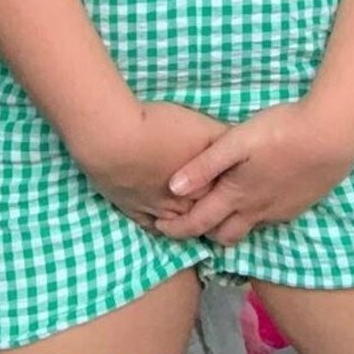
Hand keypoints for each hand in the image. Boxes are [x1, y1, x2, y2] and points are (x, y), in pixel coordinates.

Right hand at [79, 100, 230, 232]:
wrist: (113, 139)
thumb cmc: (159, 128)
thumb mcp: (201, 125)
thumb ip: (221, 137)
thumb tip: (238, 144)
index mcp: (205, 185)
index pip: (228, 194)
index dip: (234, 189)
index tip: (240, 185)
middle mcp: (186, 205)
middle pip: (207, 213)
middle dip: (216, 208)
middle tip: (222, 201)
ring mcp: (159, 211)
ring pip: (183, 225)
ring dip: (192, 221)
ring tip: (198, 211)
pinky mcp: (135, 211)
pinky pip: (156, 228)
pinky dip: (164, 226)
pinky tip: (169, 222)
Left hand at [151, 97, 353, 246]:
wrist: (331, 137)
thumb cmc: (280, 132)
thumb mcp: (237, 141)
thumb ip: (205, 164)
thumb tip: (172, 187)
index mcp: (238, 195)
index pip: (200, 223)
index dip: (177, 229)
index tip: (159, 227)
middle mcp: (257, 211)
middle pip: (224, 236)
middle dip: (204, 233)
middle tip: (189, 221)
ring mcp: (281, 210)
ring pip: (249, 229)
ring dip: (230, 225)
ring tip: (219, 210)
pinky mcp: (299, 204)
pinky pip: (269, 220)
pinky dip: (253, 215)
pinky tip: (255, 196)